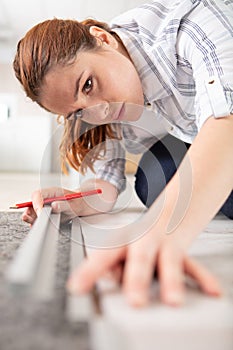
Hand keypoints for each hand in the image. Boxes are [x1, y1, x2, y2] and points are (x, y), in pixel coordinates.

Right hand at [22, 187, 76, 224]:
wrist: (82, 206)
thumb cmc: (78, 203)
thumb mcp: (73, 204)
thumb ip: (63, 205)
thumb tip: (54, 206)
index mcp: (52, 191)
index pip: (38, 194)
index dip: (36, 203)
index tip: (40, 213)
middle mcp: (46, 198)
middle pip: (32, 203)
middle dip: (29, 212)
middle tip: (30, 219)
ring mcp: (44, 205)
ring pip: (32, 211)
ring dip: (31, 218)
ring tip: (34, 224)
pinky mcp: (45, 213)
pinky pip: (36, 217)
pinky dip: (35, 222)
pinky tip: (38, 226)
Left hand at [66, 224, 221, 306]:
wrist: (168, 213)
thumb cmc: (139, 237)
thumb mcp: (122, 247)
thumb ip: (114, 264)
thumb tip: (109, 278)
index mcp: (123, 241)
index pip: (103, 257)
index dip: (89, 272)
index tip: (76, 287)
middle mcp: (143, 242)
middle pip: (139, 259)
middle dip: (136, 279)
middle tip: (134, 301)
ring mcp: (164, 246)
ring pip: (168, 262)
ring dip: (171, 281)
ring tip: (173, 301)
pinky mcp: (182, 253)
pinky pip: (193, 266)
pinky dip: (202, 278)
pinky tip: (212, 291)